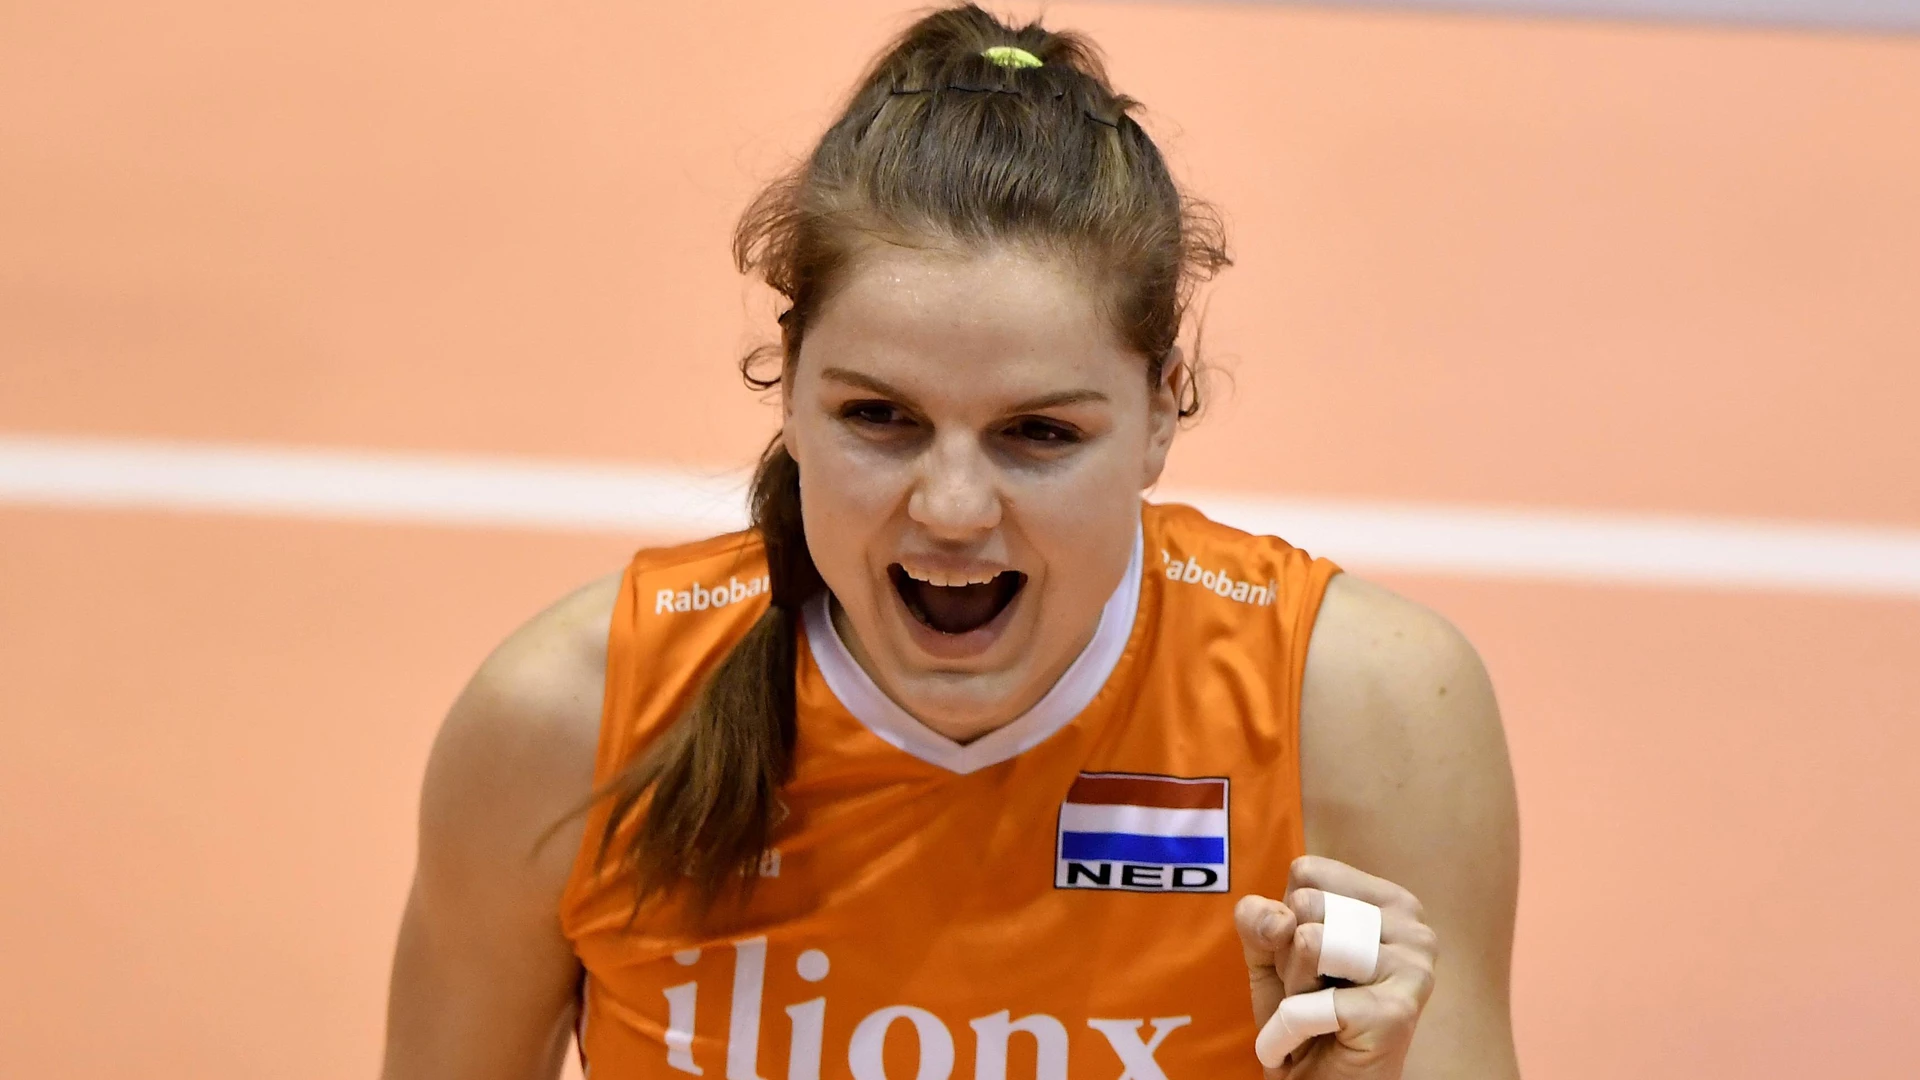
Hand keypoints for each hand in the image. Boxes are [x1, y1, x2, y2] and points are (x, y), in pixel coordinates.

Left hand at [1234, 856, 1438, 1078]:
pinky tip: (1310, 1041)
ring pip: (1308, 942)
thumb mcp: (1270, 954)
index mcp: (1391, 900)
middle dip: (1289, 957)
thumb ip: (1259, 919)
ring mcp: (1413, 968)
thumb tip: (1278, 920)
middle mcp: (1414, 926)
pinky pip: (1306, 1003)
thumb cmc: (1305, 1014)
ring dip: (1293, 990)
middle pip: (1306, 905)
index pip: (1307, 872)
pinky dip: (1288, 1030)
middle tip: (1316, 992)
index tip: (1313, 958)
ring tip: (1316, 1012)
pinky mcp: (1397, 1012)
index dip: (1289, 917)